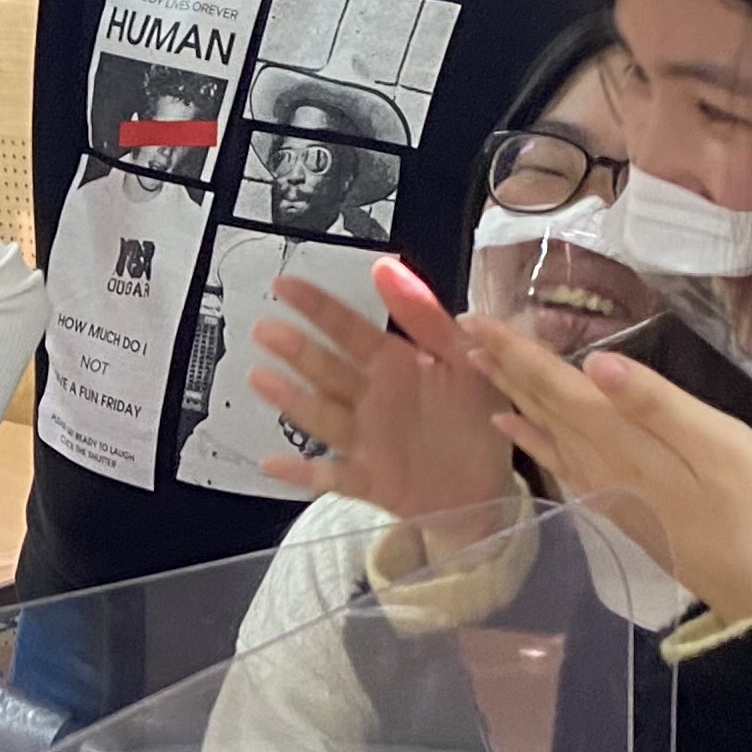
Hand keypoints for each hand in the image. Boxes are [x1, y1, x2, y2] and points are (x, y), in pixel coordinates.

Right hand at [250, 254, 516, 533]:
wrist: (491, 485)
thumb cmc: (476, 418)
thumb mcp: (463, 358)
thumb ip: (424, 316)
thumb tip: (384, 266)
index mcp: (393, 365)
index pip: (348, 329)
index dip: (316, 307)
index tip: (283, 285)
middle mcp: (371, 399)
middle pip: (328, 371)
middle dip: (296, 350)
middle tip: (264, 329)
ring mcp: (365, 441)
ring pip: (323, 417)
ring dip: (292, 399)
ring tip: (260, 378)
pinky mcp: (369, 480)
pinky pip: (331, 477)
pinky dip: (301, 474)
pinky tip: (270, 464)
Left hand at [460, 316, 751, 626]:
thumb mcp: (720, 445)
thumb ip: (655, 403)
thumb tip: (595, 363)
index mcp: (623, 443)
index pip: (556, 385)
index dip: (516, 350)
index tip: (474, 319)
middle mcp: (601, 465)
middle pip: (543, 405)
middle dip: (505, 365)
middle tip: (466, 331)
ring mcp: (607, 489)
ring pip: (545, 430)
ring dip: (513, 395)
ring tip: (479, 366)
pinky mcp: (618, 507)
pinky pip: (559, 461)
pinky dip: (531, 438)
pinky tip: (515, 428)